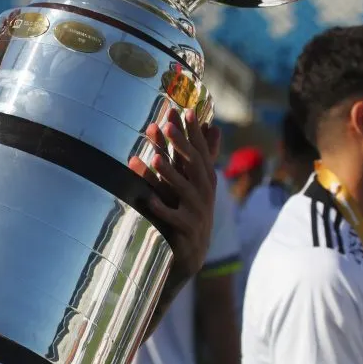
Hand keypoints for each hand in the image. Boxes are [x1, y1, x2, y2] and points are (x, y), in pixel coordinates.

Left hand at [129, 107, 220, 284]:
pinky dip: (162, 210)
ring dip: (169, 174)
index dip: (193, 131)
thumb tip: (213, 126)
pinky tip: (149, 200)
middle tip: (166, 126)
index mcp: (204, 180)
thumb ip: (200, 154)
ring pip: (183, 191)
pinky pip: (173, 219)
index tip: (186, 110)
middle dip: (180, 145)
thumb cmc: (189, 210)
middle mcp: (203, 193)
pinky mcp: (185, 231)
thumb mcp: (195, 182)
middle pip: (194, 165)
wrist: (191, 253)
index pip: (200, 150)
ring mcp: (196, 212)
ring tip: (154, 158)